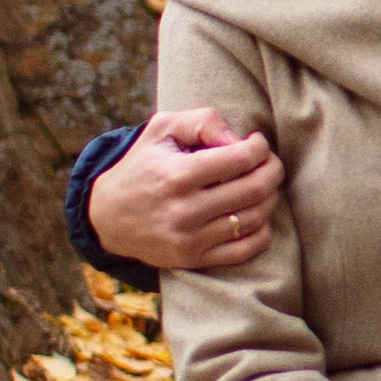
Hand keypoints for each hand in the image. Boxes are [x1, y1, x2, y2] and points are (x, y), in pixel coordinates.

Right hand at [89, 107, 282, 274]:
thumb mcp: (161, 129)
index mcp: (177, 174)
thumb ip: (202, 121)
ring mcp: (189, 239)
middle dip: (273, 170)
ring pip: (255, 219)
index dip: (260, 147)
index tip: (257, 143)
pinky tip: (254, 214)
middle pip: (255, 189)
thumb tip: (238, 139)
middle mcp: (184, 210)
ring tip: (261, 185)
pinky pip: (246, 250)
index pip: (241, 159)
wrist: (107, 216)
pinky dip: (262, 231)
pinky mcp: (193, 259)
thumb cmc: (142, 165)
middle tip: (269, 163)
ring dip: (270, 198)